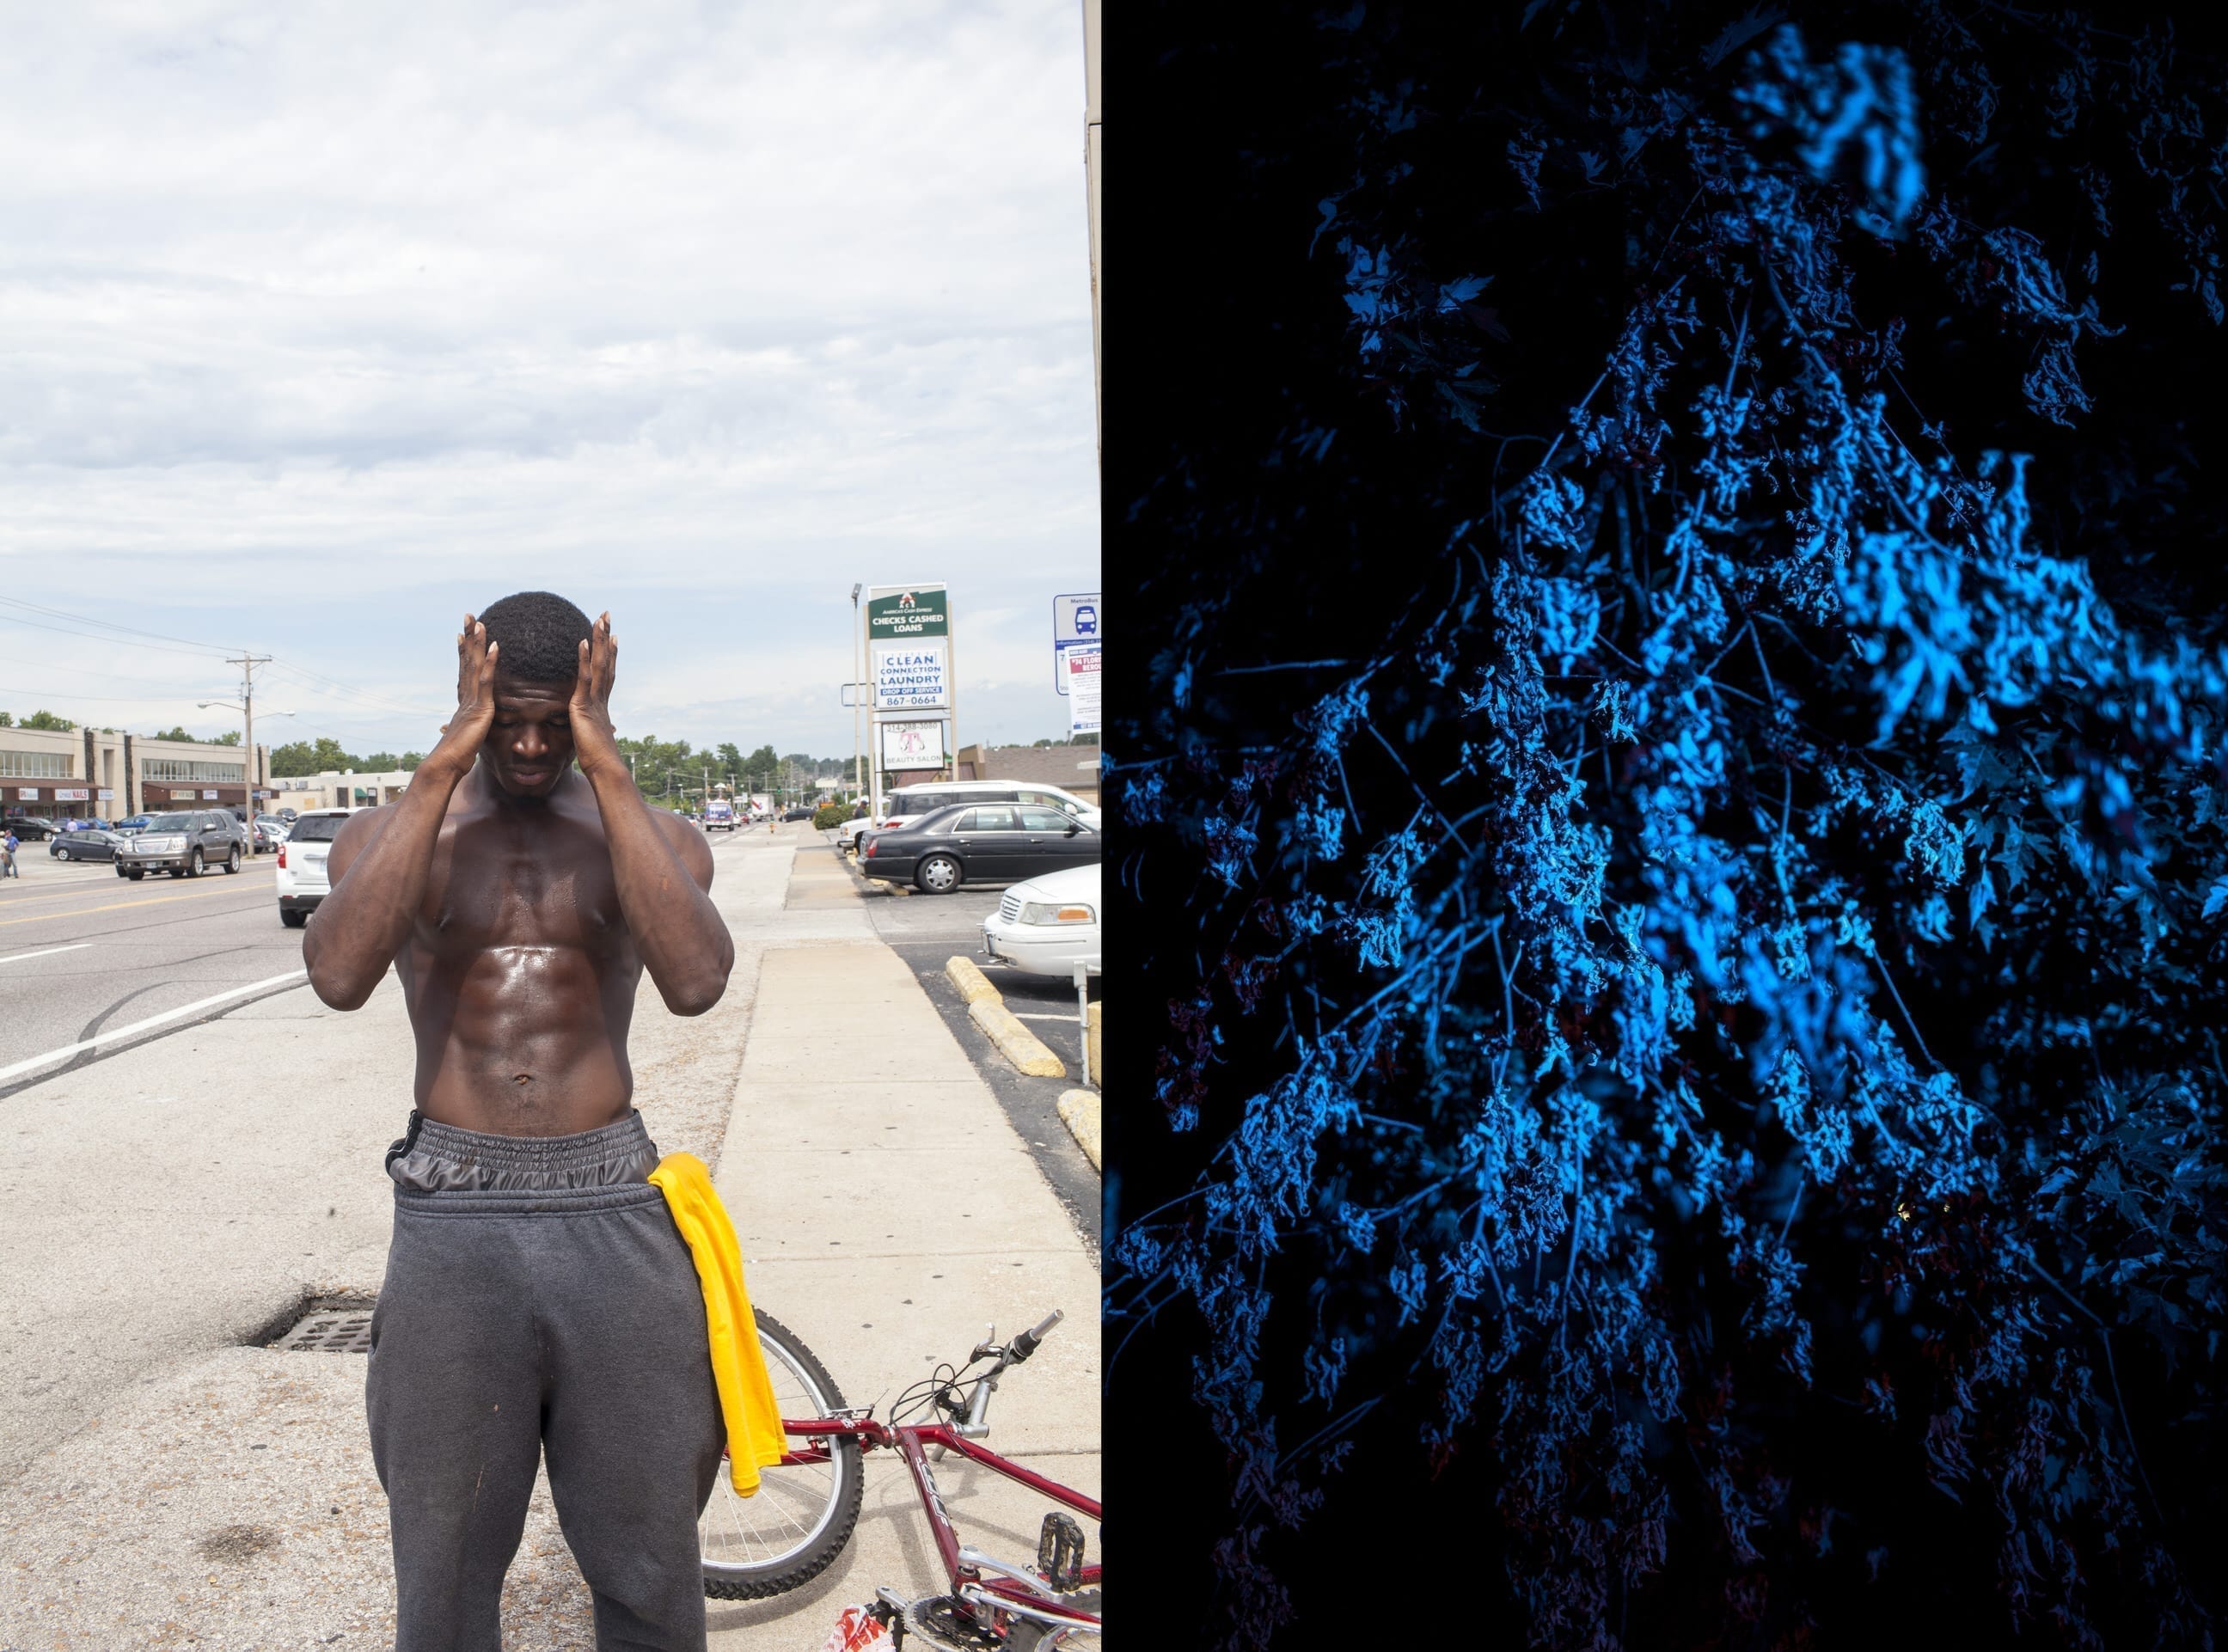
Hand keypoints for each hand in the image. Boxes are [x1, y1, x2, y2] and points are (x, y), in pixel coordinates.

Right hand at [425, 615, 498, 776]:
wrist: (446, 766)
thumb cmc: (455, 756)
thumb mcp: (464, 738)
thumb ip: (463, 730)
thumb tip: (452, 730)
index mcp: (465, 702)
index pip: (465, 671)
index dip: (464, 652)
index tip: (462, 635)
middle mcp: (466, 696)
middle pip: (467, 661)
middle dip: (468, 638)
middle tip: (469, 616)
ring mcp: (472, 700)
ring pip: (474, 666)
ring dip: (477, 643)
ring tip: (479, 622)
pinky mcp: (480, 708)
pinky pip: (486, 682)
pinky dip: (490, 664)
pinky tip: (495, 647)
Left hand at [571, 611, 622, 778]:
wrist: (605, 769)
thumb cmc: (600, 761)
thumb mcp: (595, 741)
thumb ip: (598, 732)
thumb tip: (608, 733)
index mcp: (601, 705)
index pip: (607, 675)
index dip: (611, 655)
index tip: (613, 639)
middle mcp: (601, 698)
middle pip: (606, 662)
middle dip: (606, 639)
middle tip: (606, 617)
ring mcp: (594, 700)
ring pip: (599, 664)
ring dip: (599, 640)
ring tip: (599, 620)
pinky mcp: (584, 705)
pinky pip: (585, 677)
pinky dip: (584, 659)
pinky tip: (582, 642)